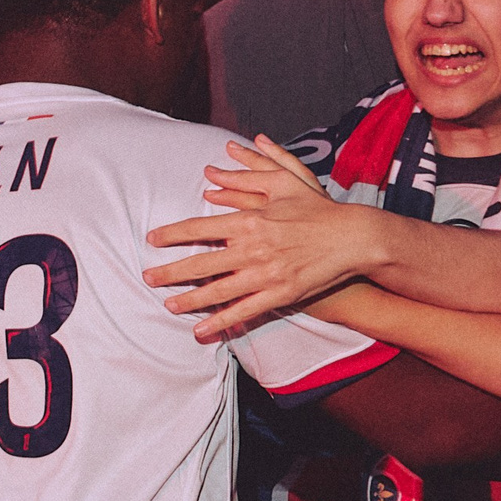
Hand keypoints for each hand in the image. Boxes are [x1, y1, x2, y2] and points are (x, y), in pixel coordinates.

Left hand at [144, 137, 375, 341]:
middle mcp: (253, 248)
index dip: (172, 235)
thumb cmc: (317, 207)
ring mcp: (266, 274)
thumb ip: (248, 175)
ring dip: (190, 299)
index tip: (152, 240)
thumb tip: (214, 170)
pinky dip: (221, 322)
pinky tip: (200, 330)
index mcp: (250, 220)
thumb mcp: (285, 182)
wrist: (353, 237)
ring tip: (167, 305)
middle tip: (147, 277)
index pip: (200, 227)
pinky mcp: (281, 294)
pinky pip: (244, 311)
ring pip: (218, 291)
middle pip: (202, 263)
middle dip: (171, 271)